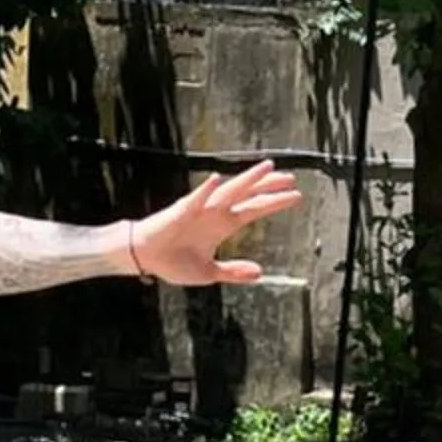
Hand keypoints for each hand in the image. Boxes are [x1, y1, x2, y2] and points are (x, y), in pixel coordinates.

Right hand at [131, 161, 301, 286]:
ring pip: (228, 190)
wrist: (146, 258)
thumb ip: (233, 271)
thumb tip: (259, 273)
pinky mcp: (180, 211)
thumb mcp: (209, 273)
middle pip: (247, 195)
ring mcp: (200, 209)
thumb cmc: (174, 261)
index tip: (296, 197)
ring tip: (267, 168)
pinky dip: (206, 190)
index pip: (254, 209)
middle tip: (291, 178)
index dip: (274, 203)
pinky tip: (217, 179)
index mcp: (223, 225)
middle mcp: (215, 212)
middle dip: (268, 186)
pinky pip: (195, 199)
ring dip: (247, 179)